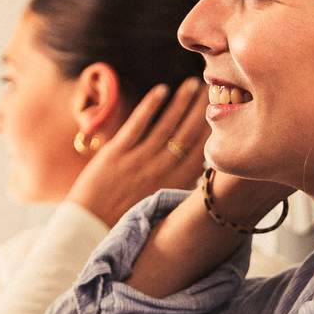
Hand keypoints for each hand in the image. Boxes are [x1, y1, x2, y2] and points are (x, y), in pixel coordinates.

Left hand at [67, 78, 209, 227]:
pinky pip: (137, 124)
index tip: (223, 110)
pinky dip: (151, 106)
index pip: (202, 151)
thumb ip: (181, 186)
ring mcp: (138, 161)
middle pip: (188, 133)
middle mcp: (160, 171)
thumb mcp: (161, 205)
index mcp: (174, 185)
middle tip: (213, 88)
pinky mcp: (115, 153)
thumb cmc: (126, 218)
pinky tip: (162, 90)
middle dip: (202, 109)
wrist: (89, 228)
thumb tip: (202, 170)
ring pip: (166, 125)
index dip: (214, 128)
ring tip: (192, 84)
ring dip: (181, 102)